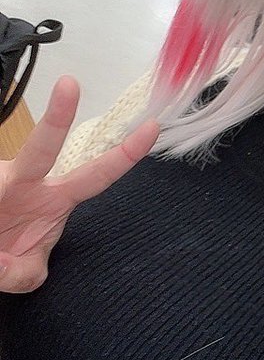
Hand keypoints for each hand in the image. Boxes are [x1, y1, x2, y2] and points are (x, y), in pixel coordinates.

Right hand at [0, 77, 158, 293]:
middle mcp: (27, 183)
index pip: (96, 176)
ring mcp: (1, 179)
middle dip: (58, 117)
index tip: (152, 129)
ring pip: (0, 177)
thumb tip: (3, 267)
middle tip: (70, 84)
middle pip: (43, 147)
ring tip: (0, 252)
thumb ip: (23, 274)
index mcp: (54, 199)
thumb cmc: (6, 257)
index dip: (124, 155)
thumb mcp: (24, 275)